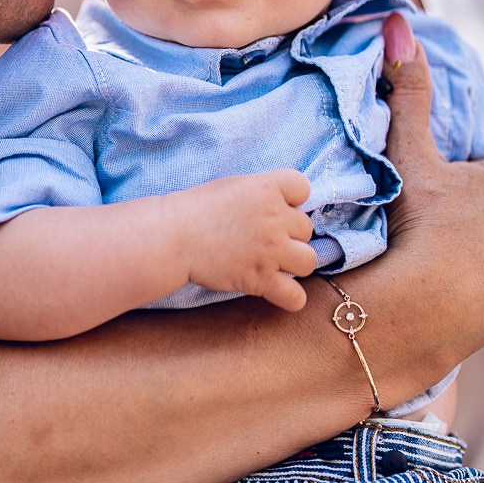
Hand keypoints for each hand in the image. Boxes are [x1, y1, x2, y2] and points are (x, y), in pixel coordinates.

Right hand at [180, 171, 315, 312]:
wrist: (174, 236)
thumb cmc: (197, 208)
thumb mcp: (234, 186)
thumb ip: (262, 193)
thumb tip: (281, 206)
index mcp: (267, 188)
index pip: (302, 188)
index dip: (291, 200)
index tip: (275, 207)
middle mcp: (275, 219)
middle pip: (306, 228)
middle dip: (289, 233)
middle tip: (263, 238)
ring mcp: (271, 250)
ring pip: (309, 260)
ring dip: (294, 263)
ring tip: (274, 262)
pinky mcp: (261, 279)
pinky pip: (296, 297)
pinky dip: (290, 297)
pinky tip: (276, 289)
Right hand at [379, 12, 483, 357]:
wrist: (422, 307)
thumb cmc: (416, 222)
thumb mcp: (408, 150)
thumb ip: (407, 90)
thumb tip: (400, 24)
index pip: (475, 177)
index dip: (442, 186)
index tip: (417, 200)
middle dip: (458, 220)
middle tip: (416, 231)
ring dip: (466, 257)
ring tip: (423, 263)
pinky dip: (467, 293)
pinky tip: (436, 292)